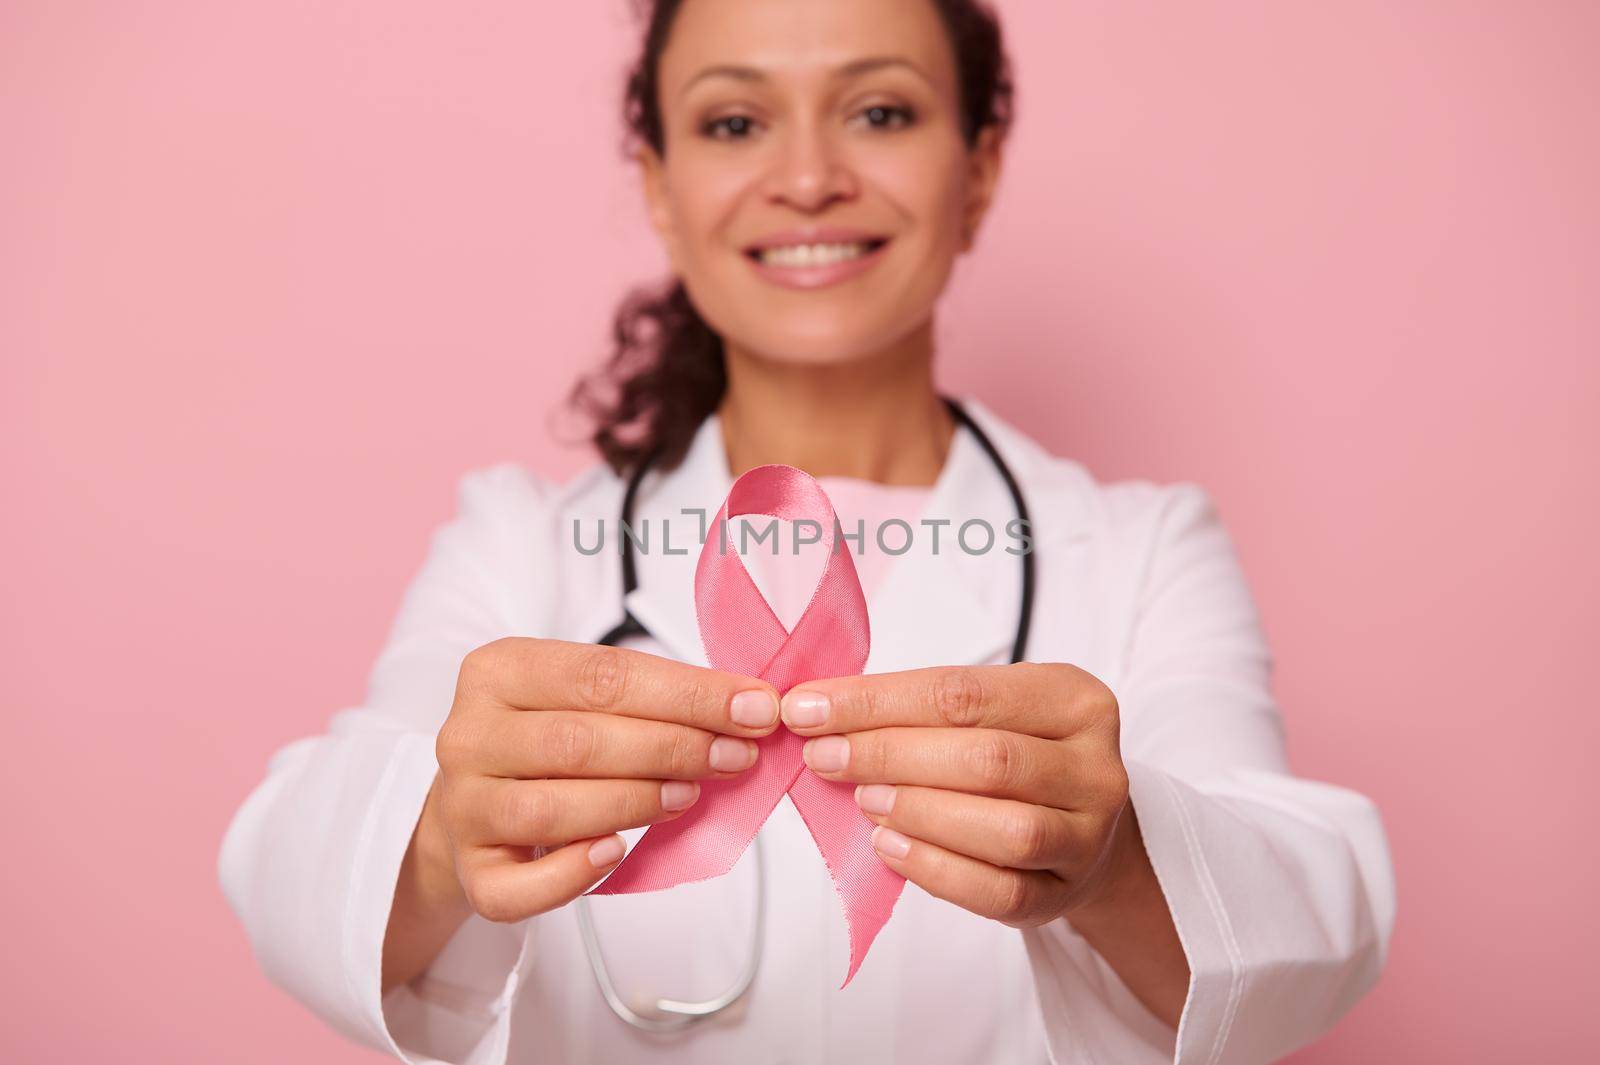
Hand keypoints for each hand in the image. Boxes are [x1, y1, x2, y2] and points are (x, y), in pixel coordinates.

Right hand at [427, 637, 780, 923]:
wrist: (474, 803)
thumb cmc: (547, 740)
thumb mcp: (584, 697)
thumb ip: (651, 696)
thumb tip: (746, 707)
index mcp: (498, 671)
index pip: (602, 675)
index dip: (687, 694)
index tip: (753, 708)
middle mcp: (468, 735)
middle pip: (580, 741)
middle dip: (673, 747)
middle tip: (735, 756)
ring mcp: (463, 806)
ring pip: (554, 810)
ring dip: (636, 803)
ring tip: (690, 795)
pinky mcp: (470, 872)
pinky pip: (520, 885)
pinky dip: (574, 872)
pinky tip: (617, 853)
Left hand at [780, 663, 1134, 927]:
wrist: (1080, 825)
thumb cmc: (1017, 753)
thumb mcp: (988, 711)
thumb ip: (917, 708)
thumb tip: (817, 710)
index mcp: (1075, 698)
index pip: (964, 693)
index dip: (878, 702)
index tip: (810, 708)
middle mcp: (1096, 766)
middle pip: (987, 759)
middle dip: (891, 756)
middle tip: (826, 757)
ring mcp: (1089, 836)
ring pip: (1006, 829)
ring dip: (919, 813)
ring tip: (864, 801)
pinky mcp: (1066, 893)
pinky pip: (1000, 892)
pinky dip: (936, 870)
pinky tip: (889, 848)